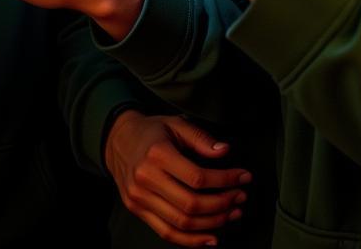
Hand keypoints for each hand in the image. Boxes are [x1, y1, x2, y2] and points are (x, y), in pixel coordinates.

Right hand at [105, 111, 249, 247]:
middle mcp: (146, 178)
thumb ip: (200, 138)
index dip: (226, 180)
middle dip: (222, 204)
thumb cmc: (150, 132)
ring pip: (182, 222)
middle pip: (192, 204)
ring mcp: (139, 197)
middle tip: (240, 197)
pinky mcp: (137, 209)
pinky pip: (167, 233)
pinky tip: (210, 237)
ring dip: (212, 223)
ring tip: (231, 214)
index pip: (198, 177)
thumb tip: (224, 151)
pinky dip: (191, 241)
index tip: (243, 177)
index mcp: (157, 154)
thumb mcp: (175, 124)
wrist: (117, 140)